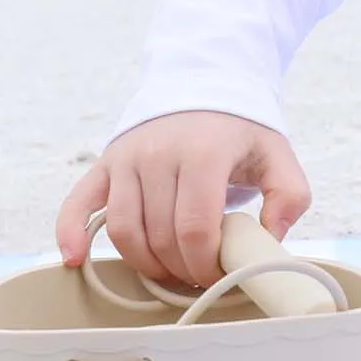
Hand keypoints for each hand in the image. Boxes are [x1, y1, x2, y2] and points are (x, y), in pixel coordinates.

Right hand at [55, 110, 310, 289]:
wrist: (204, 84)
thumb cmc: (240, 129)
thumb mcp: (277, 155)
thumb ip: (289, 197)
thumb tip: (270, 241)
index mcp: (203, 153)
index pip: (196, 229)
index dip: (205, 264)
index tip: (218, 275)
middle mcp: (158, 154)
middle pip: (160, 236)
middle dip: (181, 268)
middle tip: (198, 277)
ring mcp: (126, 158)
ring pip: (124, 231)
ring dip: (145, 263)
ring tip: (168, 272)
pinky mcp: (105, 163)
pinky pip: (79, 203)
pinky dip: (71, 234)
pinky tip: (75, 260)